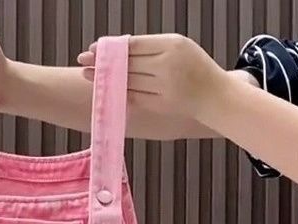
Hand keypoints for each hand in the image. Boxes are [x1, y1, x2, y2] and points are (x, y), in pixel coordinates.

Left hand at [77, 34, 226, 121]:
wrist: (214, 96)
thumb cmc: (195, 67)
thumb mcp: (179, 45)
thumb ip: (152, 46)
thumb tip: (120, 48)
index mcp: (172, 46)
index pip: (134, 45)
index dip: (111, 47)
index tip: (94, 47)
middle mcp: (166, 66)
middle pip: (127, 63)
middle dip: (102, 62)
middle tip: (83, 60)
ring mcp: (163, 87)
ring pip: (128, 81)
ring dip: (105, 79)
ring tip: (88, 74)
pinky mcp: (160, 104)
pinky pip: (134, 97)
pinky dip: (119, 92)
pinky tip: (106, 89)